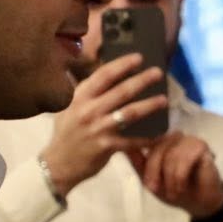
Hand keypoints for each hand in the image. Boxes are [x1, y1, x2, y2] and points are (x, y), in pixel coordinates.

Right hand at [40, 54, 167, 193]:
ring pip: (130, 113)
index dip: (122, 64)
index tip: (138, 58)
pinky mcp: (107, 146)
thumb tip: (109, 74)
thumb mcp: (71, 107)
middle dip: (142, 80)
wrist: (58, 163)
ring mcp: (98, 128)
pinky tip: (160, 134)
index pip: (103, 75)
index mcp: (80, 97)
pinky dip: (147, 138)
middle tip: (158, 72)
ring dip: (149, 105)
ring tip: (164, 100)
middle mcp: (89, 110)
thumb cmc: (67, 132)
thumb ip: (88, 92)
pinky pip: (132, 140)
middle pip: (121, 91)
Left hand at [136, 133, 222, 220]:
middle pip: (156, 148)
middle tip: (156, 190)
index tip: (150, 185)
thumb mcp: (151, 179)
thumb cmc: (175, 190)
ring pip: (170, 154)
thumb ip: (138, 163)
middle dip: (154, 171)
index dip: (145, 165)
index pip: (144, 142)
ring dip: (169, 177)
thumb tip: (122, 147)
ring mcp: (188, 139)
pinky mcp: (201, 146)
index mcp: (160, 142)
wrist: (199, 203)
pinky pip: (184, 157)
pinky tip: (182, 186)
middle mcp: (173, 136)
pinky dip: (180, 175)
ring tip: (173, 191)